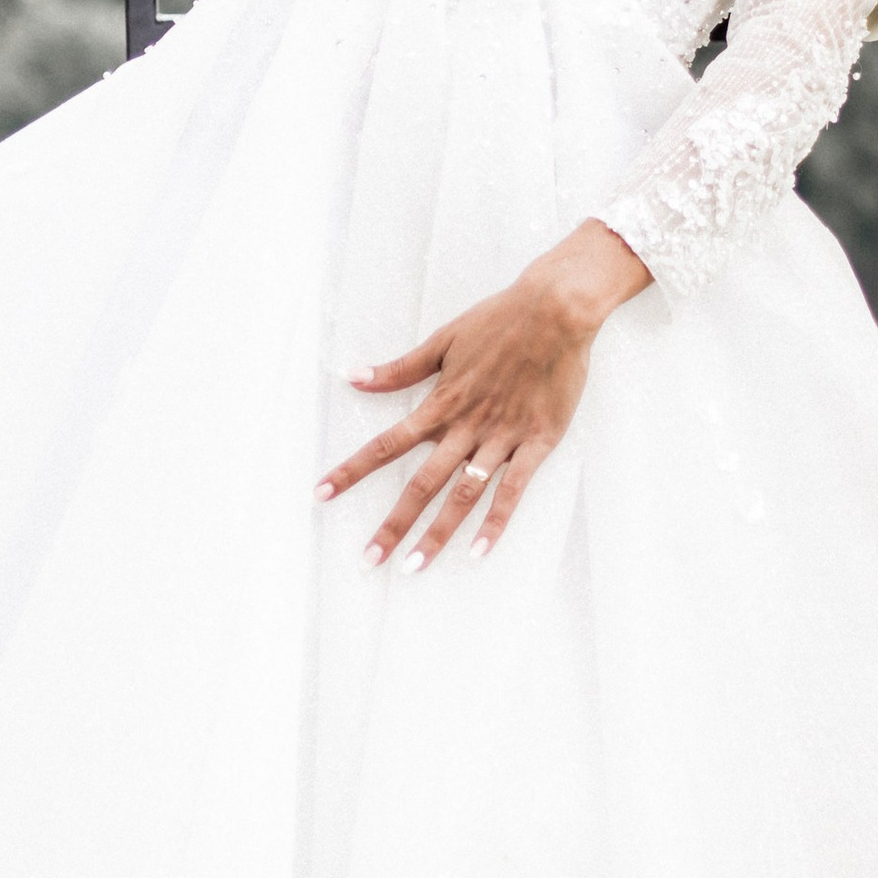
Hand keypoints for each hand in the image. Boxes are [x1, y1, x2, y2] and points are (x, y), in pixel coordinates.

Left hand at [319, 221, 652, 566]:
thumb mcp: (443, 340)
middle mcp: (466, 427)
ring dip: (437, 533)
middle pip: (421, 483)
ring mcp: (502, 438)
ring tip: (415, 566)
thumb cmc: (500, 319)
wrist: (556, 310)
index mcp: (441, 404)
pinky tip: (479, 552)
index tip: (321, 494)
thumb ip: (399, 369)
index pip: (387, 444)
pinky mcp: (537, 442)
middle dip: (393, 524)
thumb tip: (352, 377)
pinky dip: (496, 522)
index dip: (352, 470)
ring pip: (463, 495)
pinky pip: (513, 490)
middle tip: (369, 559)